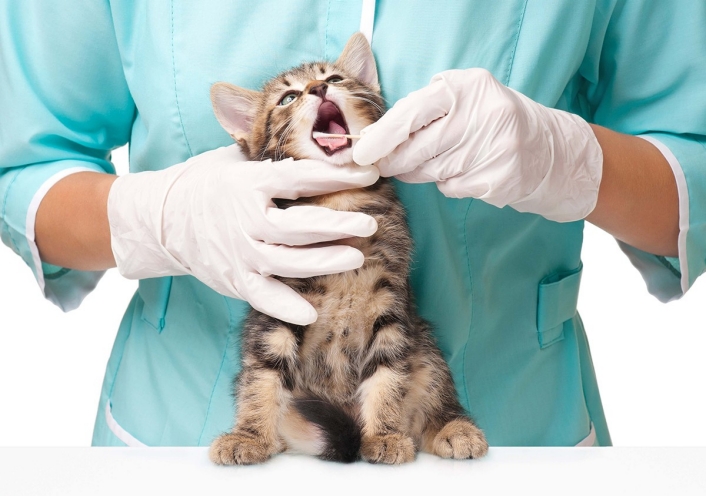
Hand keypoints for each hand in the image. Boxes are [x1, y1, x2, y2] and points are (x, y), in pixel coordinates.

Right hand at [108, 145, 378, 324]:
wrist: (161, 218)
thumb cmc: (207, 182)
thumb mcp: (236, 158)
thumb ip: (274, 157)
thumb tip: (324, 145)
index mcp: (248, 183)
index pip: (300, 178)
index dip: (337, 176)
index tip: (370, 175)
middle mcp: (244, 220)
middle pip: (298, 227)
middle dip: (337, 225)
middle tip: (369, 224)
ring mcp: (238, 253)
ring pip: (287, 262)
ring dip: (324, 262)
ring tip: (356, 258)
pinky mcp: (233, 279)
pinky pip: (262, 297)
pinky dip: (285, 307)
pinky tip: (312, 314)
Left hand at [353, 69, 602, 221]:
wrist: (549, 150)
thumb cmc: (492, 121)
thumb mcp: (463, 99)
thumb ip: (423, 111)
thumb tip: (373, 137)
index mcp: (468, 88)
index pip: (412, 113)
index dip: (383, 136)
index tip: (361, 152)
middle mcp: (482, 116)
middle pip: (417, 148)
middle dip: (393, 161)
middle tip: (382, 166)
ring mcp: (493, 150)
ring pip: (431, 171)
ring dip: (420, 172)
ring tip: (432, 163)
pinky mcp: (498, 180)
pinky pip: (451, 187)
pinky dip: (449, 183)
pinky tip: (464, 172)